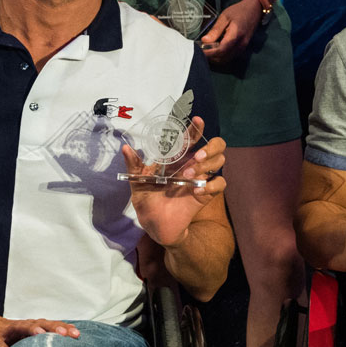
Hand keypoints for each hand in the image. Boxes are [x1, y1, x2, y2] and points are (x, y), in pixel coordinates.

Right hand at [0, 318, 82, 346]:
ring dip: (31, 329)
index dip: (64, 329)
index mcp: (32, 327)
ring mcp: (7, 330)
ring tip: (41, 333)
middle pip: (40, 323)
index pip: (50, 326)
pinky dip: (2, 346)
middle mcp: (22, 326)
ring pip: (21, 327)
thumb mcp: (25, 337)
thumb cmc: (8, 335)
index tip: (77, 334)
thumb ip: (40, 340)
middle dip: (53, 327)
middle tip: (65, 334)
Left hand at [124, 117, 225, 246]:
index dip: (196, 128)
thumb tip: (125, 148)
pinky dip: (212, 185)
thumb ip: (134, 166)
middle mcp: (192, 164)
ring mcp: (200, 178)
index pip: (191, 138)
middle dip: (209, 147)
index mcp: (177, 158)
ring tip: (189, 174)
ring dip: (208, 164)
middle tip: (196, 157)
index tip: (196, 121)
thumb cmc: (147, 200)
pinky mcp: (206, 194)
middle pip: (215, 145)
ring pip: (220, 161)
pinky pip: (220, 184)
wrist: (155, 225)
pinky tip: (197, 191)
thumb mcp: (137, 182)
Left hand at [198, 0, 261, 65]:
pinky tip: (215, 49)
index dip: (209, 53)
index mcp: (235, 35)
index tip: (199, 50)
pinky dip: (221, 56)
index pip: (221, 50)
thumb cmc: (238, 11)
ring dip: (215, 58)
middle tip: (200, 50)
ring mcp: (242, 48)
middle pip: (223, 58)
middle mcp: (240, 44)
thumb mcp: (224, 17)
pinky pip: (230, 57)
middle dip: (211, 57)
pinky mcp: (242, 49)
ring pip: (226, 59)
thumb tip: (204, 41)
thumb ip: (215, 30)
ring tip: (206, 50)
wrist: (254, 10)